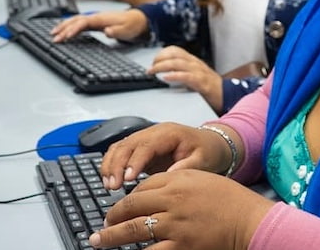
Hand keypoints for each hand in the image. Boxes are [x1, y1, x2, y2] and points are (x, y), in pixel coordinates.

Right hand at [50, 9, 147, 42]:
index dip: (73, 29)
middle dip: (63, 28)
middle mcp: (96, 17)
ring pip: (76, 21)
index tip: (65, 37)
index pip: (83, 22)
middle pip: (76, 20)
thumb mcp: (127, 30)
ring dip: (64, 26)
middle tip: (54, 37)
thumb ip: (117, 31)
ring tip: (54, 32)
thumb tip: (107, 32)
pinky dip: (70, 26)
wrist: (139, 19)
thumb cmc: (132, 25)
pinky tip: (65, 30)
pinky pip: (79, 23)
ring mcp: (95, 19)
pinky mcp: (96, 23)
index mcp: (101, 18)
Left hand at [89, 170, 273, 249]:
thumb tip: (147, 192)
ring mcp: (174, 226)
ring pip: (133, 231)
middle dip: (111, 218)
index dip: (126, 200)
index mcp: (177, 181)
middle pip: (131, 207)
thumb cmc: (229, 201)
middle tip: (100, 228)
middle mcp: (171, 201)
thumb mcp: (201, 180)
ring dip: (112, 237)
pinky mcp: (181, 247)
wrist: (250, 221)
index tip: (118, 210)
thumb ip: (175, 182)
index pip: (141, 188)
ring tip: (99, 242)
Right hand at [98, 123, 233, 186]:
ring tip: (109, 185)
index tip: (127, 179)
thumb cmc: (208, 151)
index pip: (145, 146)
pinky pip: (120, 152)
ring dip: (110, 164)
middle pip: (127, 144)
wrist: (211, 144)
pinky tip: (109, 179)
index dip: (134, 162)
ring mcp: (145, 139)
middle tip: (112, 186)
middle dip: (116, 165)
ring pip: (120, 146)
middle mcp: (153, 133)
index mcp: (169, 133)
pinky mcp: (141, 148)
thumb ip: (186, 168)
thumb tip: (167, 178)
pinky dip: (112, 164)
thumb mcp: (203, 161)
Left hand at [147, 46, 222, 112]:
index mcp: (193, 61)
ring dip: (162, 66)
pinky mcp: (202, 83)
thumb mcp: (195, 76)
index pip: (176, 50)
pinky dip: (174, 75)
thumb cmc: (211, 88)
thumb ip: (183, 73)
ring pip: (178, 63)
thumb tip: (165, 74)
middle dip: (159, 59)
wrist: (228, 96)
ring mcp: (199, 72)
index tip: (153, 61)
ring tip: (152, 71)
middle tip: (150, 67)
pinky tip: (166, 77)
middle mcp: (196, 63)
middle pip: (174, 54)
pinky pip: (186, 76)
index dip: (162, 53)